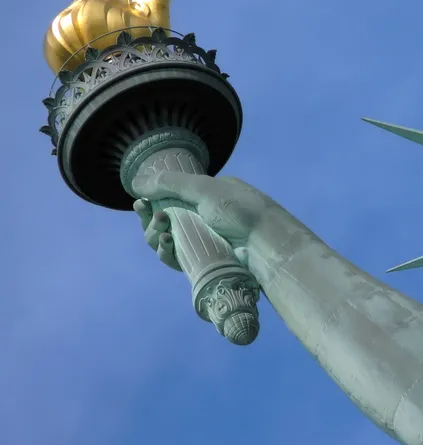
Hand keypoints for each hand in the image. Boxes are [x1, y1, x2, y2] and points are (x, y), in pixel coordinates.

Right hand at [132, 173, 274, 270]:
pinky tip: (167, 247)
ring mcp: (204, 241)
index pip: (170, 198)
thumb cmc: (239, 210)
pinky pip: (177, 259)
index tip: (140, 203)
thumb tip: (136, 183)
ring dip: (156, 236)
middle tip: (158, 218)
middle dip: (152, 220)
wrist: (265, 243)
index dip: (151, 202)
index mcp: (207, 196)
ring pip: (167, 241)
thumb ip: (170, 184)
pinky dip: (167, 253)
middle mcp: (203, 217)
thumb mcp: (205, 189)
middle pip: (164, 221)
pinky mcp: (203, 261)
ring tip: (164, 234)